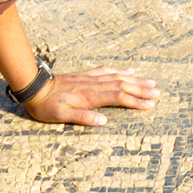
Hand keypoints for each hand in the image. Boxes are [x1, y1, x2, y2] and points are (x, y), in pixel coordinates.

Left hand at [22, 67, 159, 125]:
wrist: (34, 86)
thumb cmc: (45, 106)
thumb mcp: (60, 116)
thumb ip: (82, 117)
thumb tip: (103, 122)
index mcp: (89, 96)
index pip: (118, 97)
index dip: (135, 101)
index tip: (150, 105)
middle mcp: (93, 85)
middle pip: (122, 86)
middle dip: (141, 90)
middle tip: (158, 93)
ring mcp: (91, 78)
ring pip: (118, 77)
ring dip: (135, 80)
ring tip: (151, 82)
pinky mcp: (86, 75)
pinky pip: (107, 71)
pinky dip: (120, 70)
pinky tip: (129, 70)